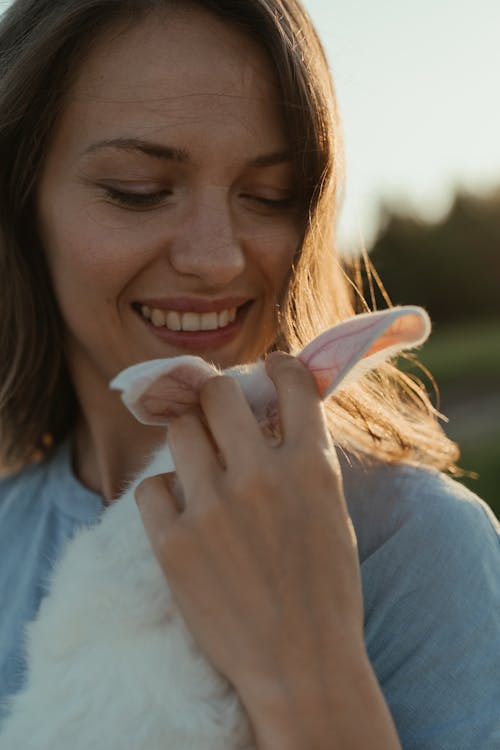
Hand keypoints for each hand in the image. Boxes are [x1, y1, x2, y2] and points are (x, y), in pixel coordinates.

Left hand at [135, 353, 394, 745]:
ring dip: (189, 438)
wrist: (300, 665)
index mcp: (311, 465)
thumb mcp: (331, 512)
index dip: (278, 366)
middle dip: (218, 394)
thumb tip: (273, 417)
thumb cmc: (326, 591)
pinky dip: (164, 493)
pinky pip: (150, 488)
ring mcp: (212, 508)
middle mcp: (260, 475)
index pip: (290, 382)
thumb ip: (303, 460)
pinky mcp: (173, 543)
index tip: (270, 367)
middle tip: (218, 410)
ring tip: (199, 460)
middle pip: (218, 393)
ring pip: (179, 430)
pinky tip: (182, 510)